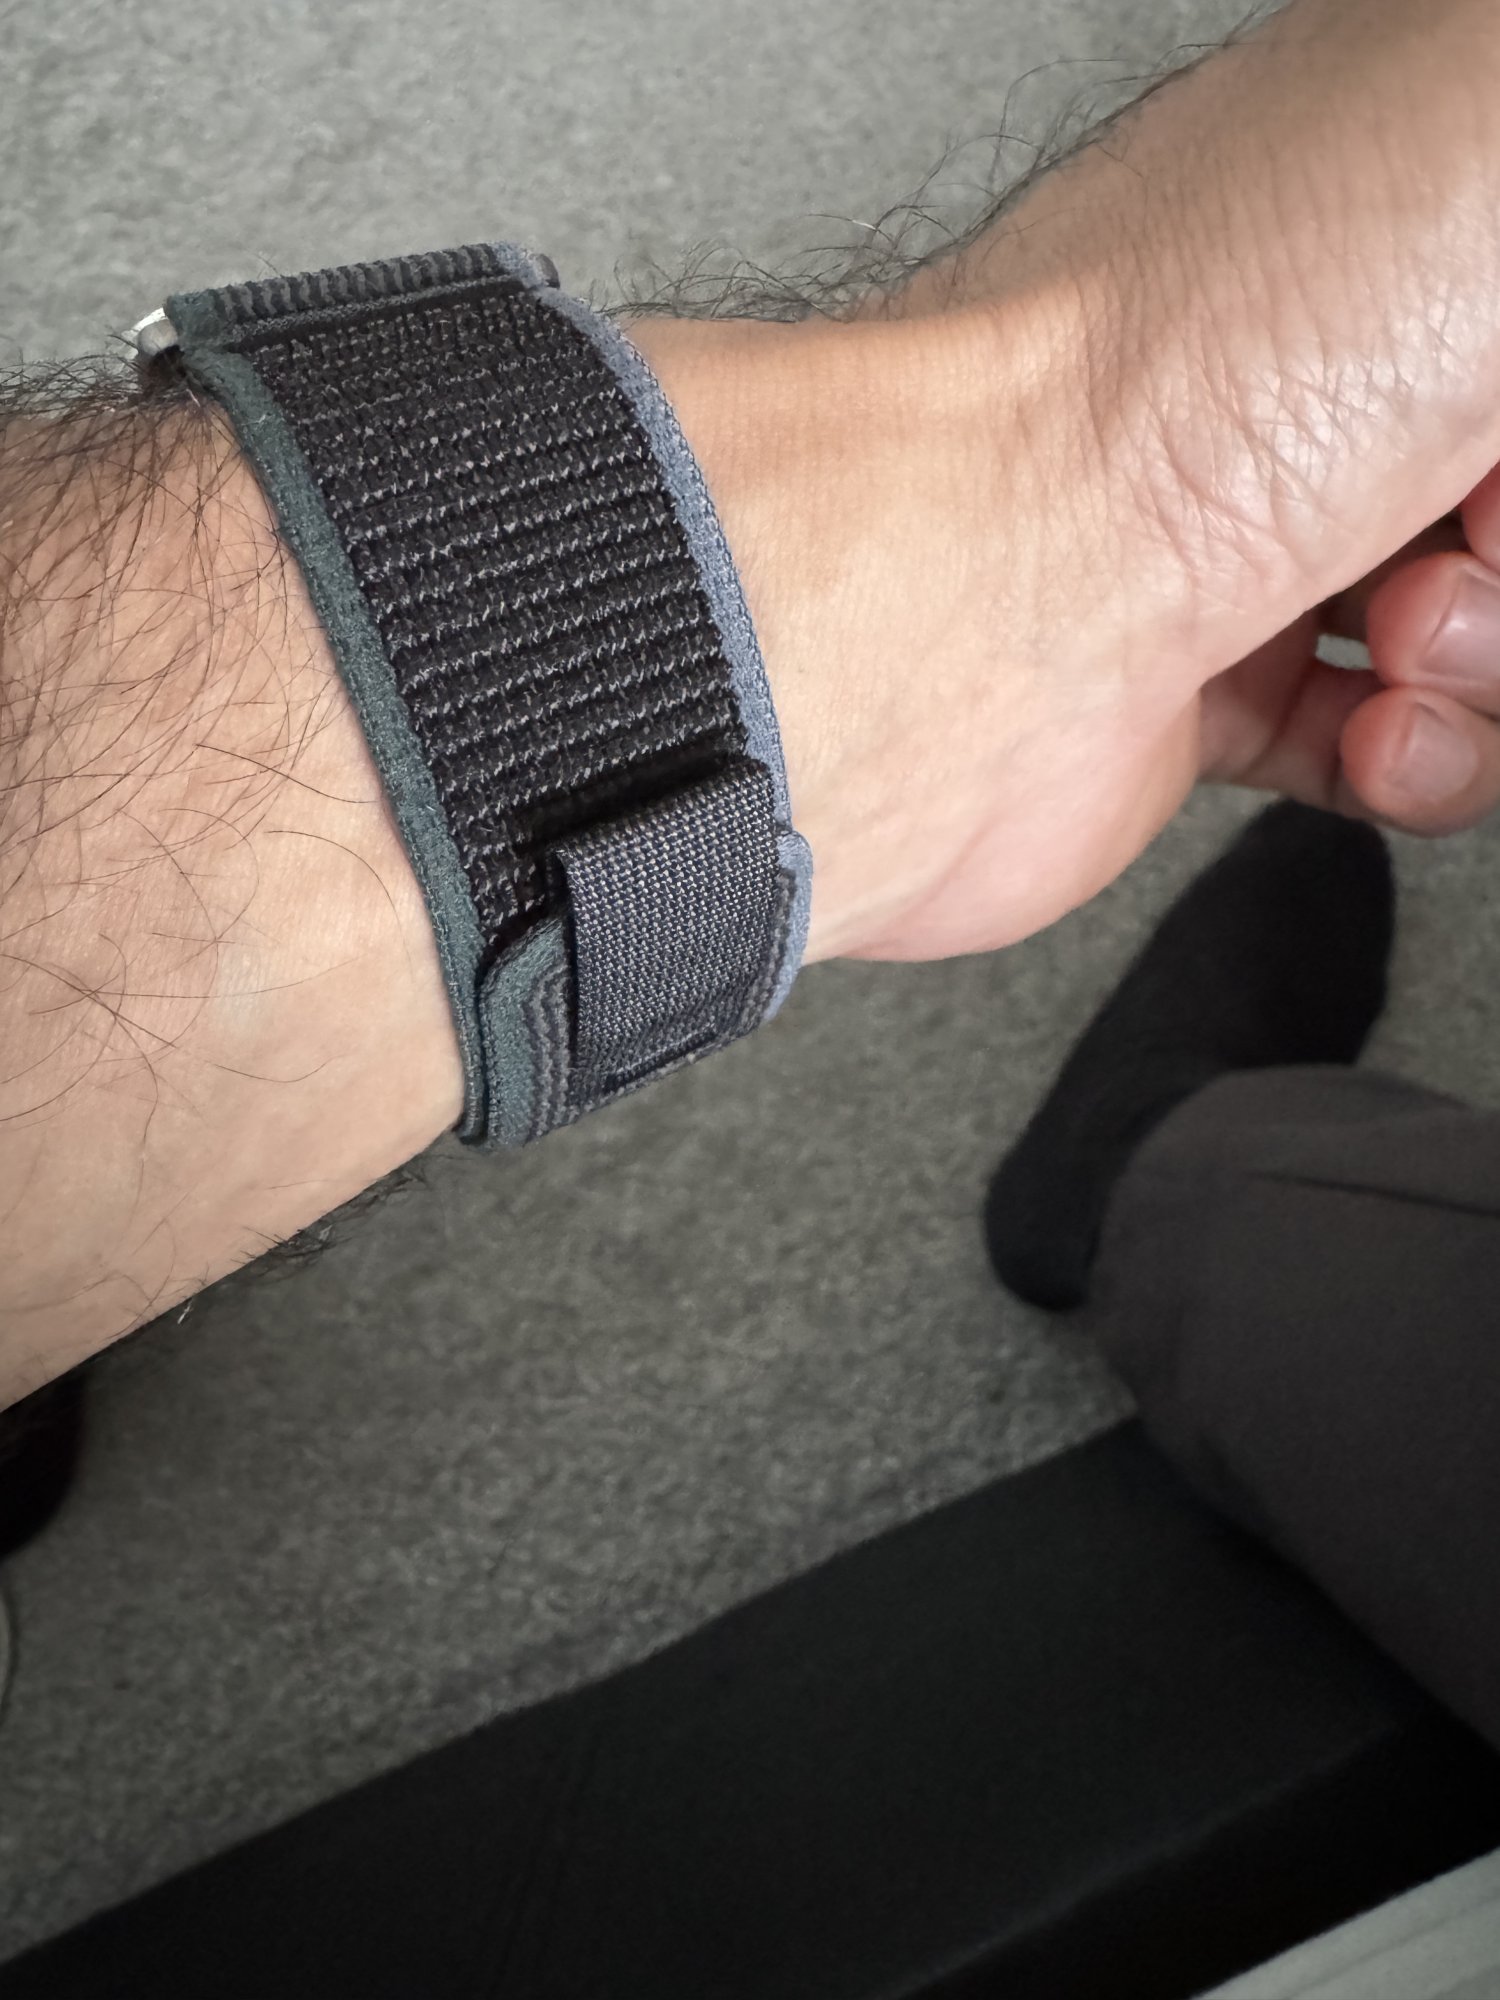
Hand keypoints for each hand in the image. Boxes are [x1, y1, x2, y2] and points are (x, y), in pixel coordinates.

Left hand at [638, 0, 1499, 960]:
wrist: (964, 603)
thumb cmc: (1170, 367)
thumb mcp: (1470, 129)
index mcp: (1373, 204)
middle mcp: (1303, 367)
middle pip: (1497, 485)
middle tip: (1464, 525)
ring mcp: (1250, 536)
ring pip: (1473, 621)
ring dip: (1488, 653)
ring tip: (1400, 630)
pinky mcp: (1202, 688)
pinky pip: (1384, 745)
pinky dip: (1415, 758)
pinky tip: (1375, 731)